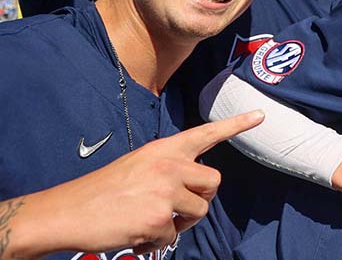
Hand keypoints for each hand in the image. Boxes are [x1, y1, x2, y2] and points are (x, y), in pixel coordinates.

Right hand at [37, 111, 262, 256]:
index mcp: (163, 149)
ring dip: (180, 222)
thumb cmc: (102, 191)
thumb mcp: (138, 165)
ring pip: (198, 211)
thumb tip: (196, 187)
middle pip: (213, 182)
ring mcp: (166, 192)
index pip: (207, 134)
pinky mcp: (160, 219)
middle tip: (176, 207)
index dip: (236, 124)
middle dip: (200, 198)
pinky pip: (173, 236)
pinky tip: (135, 233)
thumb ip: (169, 169)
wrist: (66, 212)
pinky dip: (157, 241)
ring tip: (150, 220)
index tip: (260, 114)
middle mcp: (169, 165)